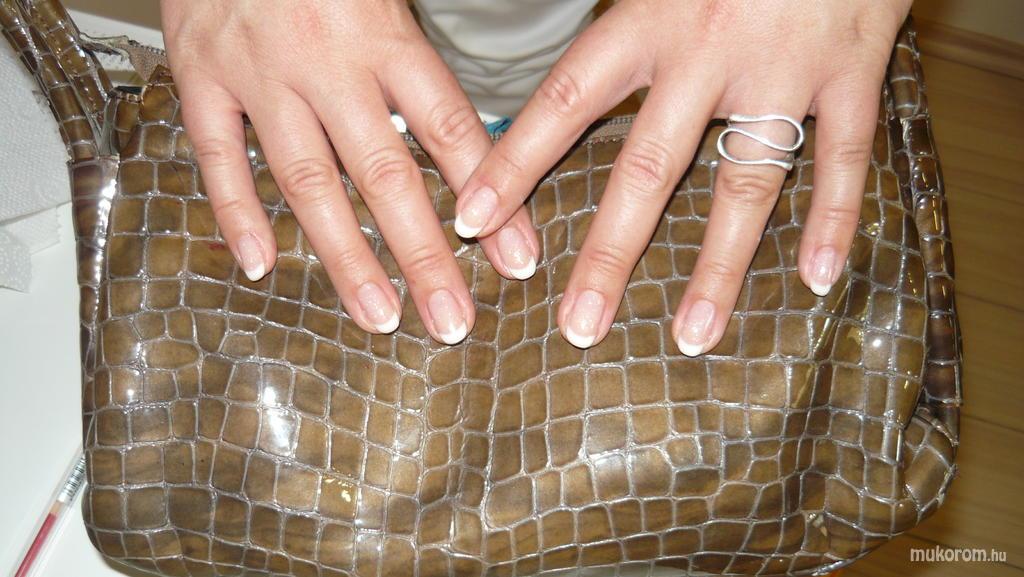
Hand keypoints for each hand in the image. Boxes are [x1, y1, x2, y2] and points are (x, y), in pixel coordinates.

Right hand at [160, 0, 539, 343]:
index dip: (490, 201)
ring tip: (378, 316)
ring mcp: (260, 74)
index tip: (515, 259)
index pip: (451, 132)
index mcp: (385, 36)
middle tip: (452, 319)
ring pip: (308, 181)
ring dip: (345, 256)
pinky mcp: (200, 75)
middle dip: (424, 255)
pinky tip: (261, 265)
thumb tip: (478, 147)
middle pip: (385, 175)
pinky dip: (237, 213)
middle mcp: (327, 62)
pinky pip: (216, 155)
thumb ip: (420, 71)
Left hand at [452, 0, 910, 352]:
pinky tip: (816, 278)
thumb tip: (549, 72)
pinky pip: (842, 158)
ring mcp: (781, 70)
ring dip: (719, 267)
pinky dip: (833, 219)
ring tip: (693, 336)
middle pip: (648, 171)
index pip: (564, 104)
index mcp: (648, 20)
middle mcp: (706, 53)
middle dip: (609, 255)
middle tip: (577, 326)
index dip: (515, 164)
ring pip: (745, 183)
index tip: (472, 219)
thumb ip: (608, 21)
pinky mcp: (850, 73)